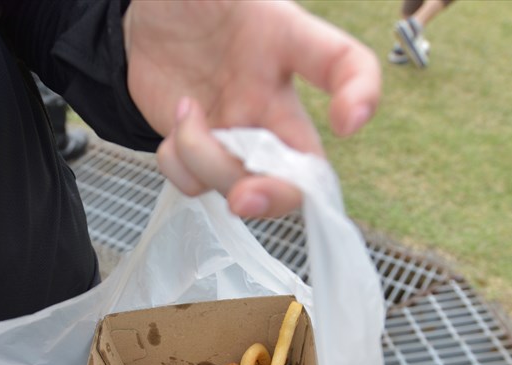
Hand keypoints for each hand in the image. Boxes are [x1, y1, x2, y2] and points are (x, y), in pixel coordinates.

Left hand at [124, 0, 380, 216]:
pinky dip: (180, 168)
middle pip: (302, 169)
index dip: (362, 95)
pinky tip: (173, 131)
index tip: (346, 121)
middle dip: (276, 195)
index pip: (346, 64)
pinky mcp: (203, 150)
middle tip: (244, 198)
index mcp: (288, 44)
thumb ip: (244, 1)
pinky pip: (198, 183)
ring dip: (206, 164)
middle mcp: (272, 99)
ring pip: (241, 183)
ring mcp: (238, 130)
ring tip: (185, 114)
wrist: (149, 14)